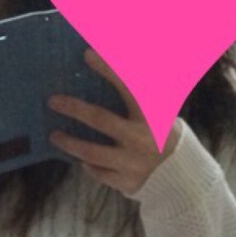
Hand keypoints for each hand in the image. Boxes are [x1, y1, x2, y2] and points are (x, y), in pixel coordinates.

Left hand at [48, 49, 179, 196]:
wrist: (183, 177)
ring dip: (70, 143)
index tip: (87, 54)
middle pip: (100, 119)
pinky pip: (99, 173)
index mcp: (152, 114)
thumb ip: (141, 93)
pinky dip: (88, 165)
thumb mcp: (160, 111)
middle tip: (52, 100)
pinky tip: (81, 159)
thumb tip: (114, 63)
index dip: (108, 69)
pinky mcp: (126, 183)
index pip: (128, 86)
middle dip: (74, 108)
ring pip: (92, 153)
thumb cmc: (163, 135)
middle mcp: (141, 138)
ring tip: (53, 135)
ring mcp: (132, 162)